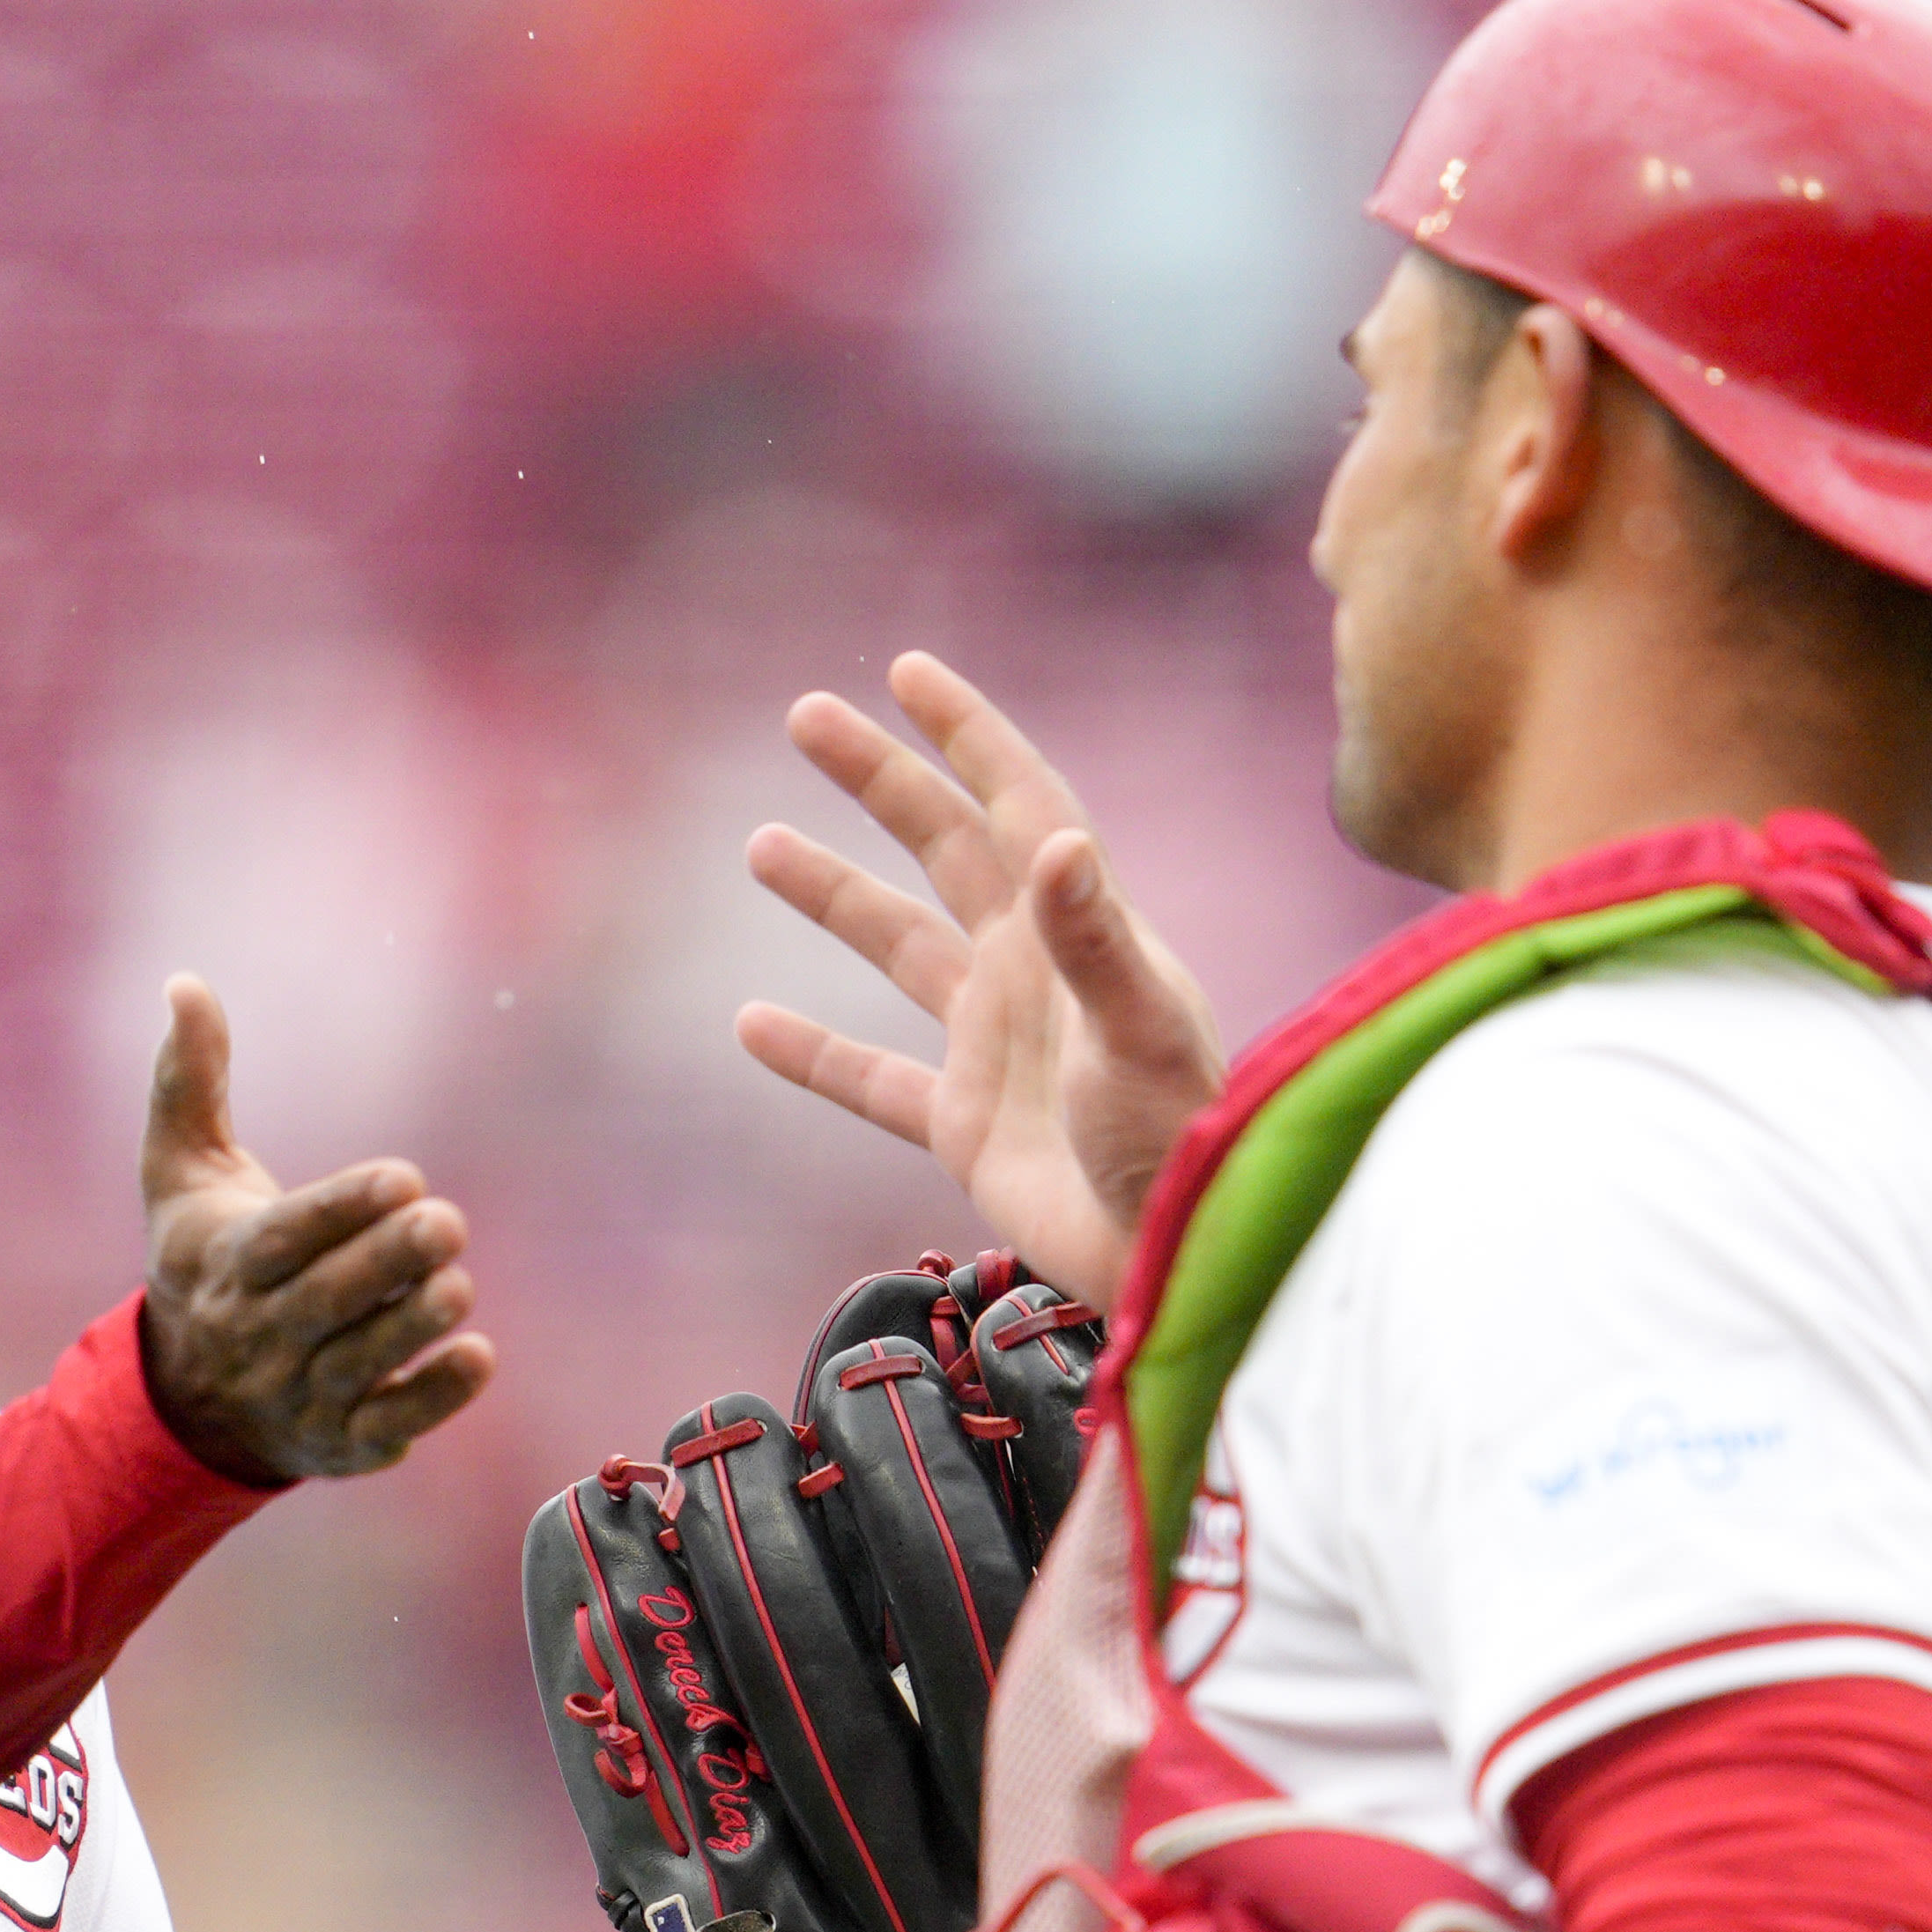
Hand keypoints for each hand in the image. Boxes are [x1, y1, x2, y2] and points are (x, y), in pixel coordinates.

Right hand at [136, 975, 495, 1481]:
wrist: (186, 1401)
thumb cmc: (201, 1258)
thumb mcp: (181, 1172)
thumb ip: (189, 1081)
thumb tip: (184, 982)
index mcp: (224, 1264)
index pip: (282, 1238)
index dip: (342, 1208)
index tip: (403, 1174)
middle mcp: (256, 1335)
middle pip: (322, 1303)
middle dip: (386, 1264)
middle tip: (449, 1222)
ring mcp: (297, 1394)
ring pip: (357, 1364)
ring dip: (410, 1326)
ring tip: (458, 1285)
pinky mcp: (338, 1441)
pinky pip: (387, 1425)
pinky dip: (432, 1398)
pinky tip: (477, 1357)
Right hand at [736, 653, 1226, 1305]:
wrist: (1180, 1259)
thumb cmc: (1182, 1142)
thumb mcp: (1141, 1032)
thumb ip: (1095, 940)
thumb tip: (1055, 841)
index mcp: (1078, 929)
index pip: (1019, 802)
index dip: (967, 734)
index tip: (907, 672)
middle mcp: (1031, 971)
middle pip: (944, 847)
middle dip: (879, 779)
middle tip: (806, 716)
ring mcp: (994, 1046)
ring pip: (897, 948)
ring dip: (833, 895)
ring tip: (761, 843)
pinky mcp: (964, 1126)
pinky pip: (871, 1081)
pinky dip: (813, 1055)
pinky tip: (750, 1024)